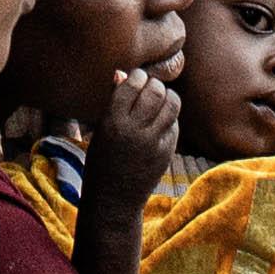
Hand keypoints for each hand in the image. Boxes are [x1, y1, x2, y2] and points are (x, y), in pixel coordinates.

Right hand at [95, 63, 181, 187]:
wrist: (113, 200)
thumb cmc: (102, 161)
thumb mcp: (100, 131)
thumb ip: (113, 102)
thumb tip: (123, 73)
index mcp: (112, 122)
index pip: (132, 85)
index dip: (137, 77)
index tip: (136, 79)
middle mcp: (134, 131)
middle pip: (155, 91)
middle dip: (154, 85)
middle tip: (150, 88)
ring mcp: (153, 143)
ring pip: (172, 105)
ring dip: (167, 98)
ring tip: (160, 101)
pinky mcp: (167, 153)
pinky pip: (174, 125)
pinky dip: (169, 120)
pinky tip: (160, 124)